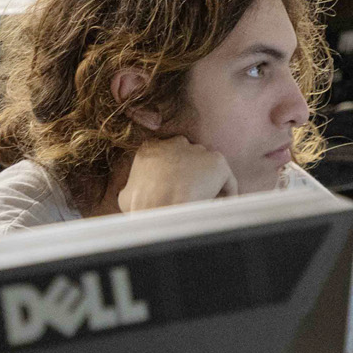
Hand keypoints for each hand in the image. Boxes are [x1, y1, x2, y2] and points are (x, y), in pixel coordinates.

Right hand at [118, 136, 237, 212]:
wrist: (159, 209)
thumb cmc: (140, 206)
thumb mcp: (126, 194)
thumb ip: (134, 188)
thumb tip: (134, 194)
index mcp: (151, 147)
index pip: (167, 157)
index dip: (172, 176)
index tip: (173, 192)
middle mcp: (176, 142)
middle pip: (189, 160)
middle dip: (190, 177)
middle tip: (190, 199)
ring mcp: (199, 151)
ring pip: (208, 171)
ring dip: (208, 186)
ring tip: (207, 207)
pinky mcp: (218, 163)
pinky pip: (226, 182)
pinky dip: (226, 196)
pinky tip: (220, 210)